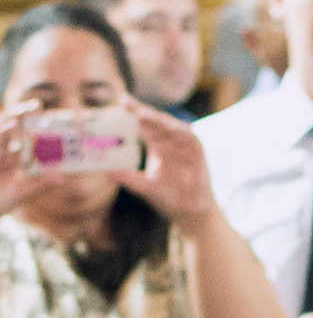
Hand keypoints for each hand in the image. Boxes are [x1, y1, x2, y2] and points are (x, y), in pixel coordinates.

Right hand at [0, 102, 65, 215]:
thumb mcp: (22, 190)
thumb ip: (39, 181)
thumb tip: (61, 177)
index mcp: (9, 158)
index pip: (22, 136)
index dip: (31, 124)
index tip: (45, 114)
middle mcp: (1, 152)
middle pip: (11, 127)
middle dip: (22, 114)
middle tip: (37, 105)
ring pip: (2, 131)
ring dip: (13, 118)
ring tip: (26, 109)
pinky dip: (3, 132)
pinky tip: (11, 125)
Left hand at [116, 96, 215, 234]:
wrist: (190, 215)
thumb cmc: (169, 199)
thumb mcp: (145, 187)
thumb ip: (129, 178)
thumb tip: (107, 172)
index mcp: (158, 146)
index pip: (144, 126)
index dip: (133, 113)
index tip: (120, 102)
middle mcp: (171, 143)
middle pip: (156, 122)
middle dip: (142, 112)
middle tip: (126, 103)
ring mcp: (185, 148)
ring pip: (173, 127)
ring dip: (159, 120)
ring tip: (143, 114)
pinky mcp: (199, 157)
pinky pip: (193, 141)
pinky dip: (184, 134)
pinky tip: (172, 128)